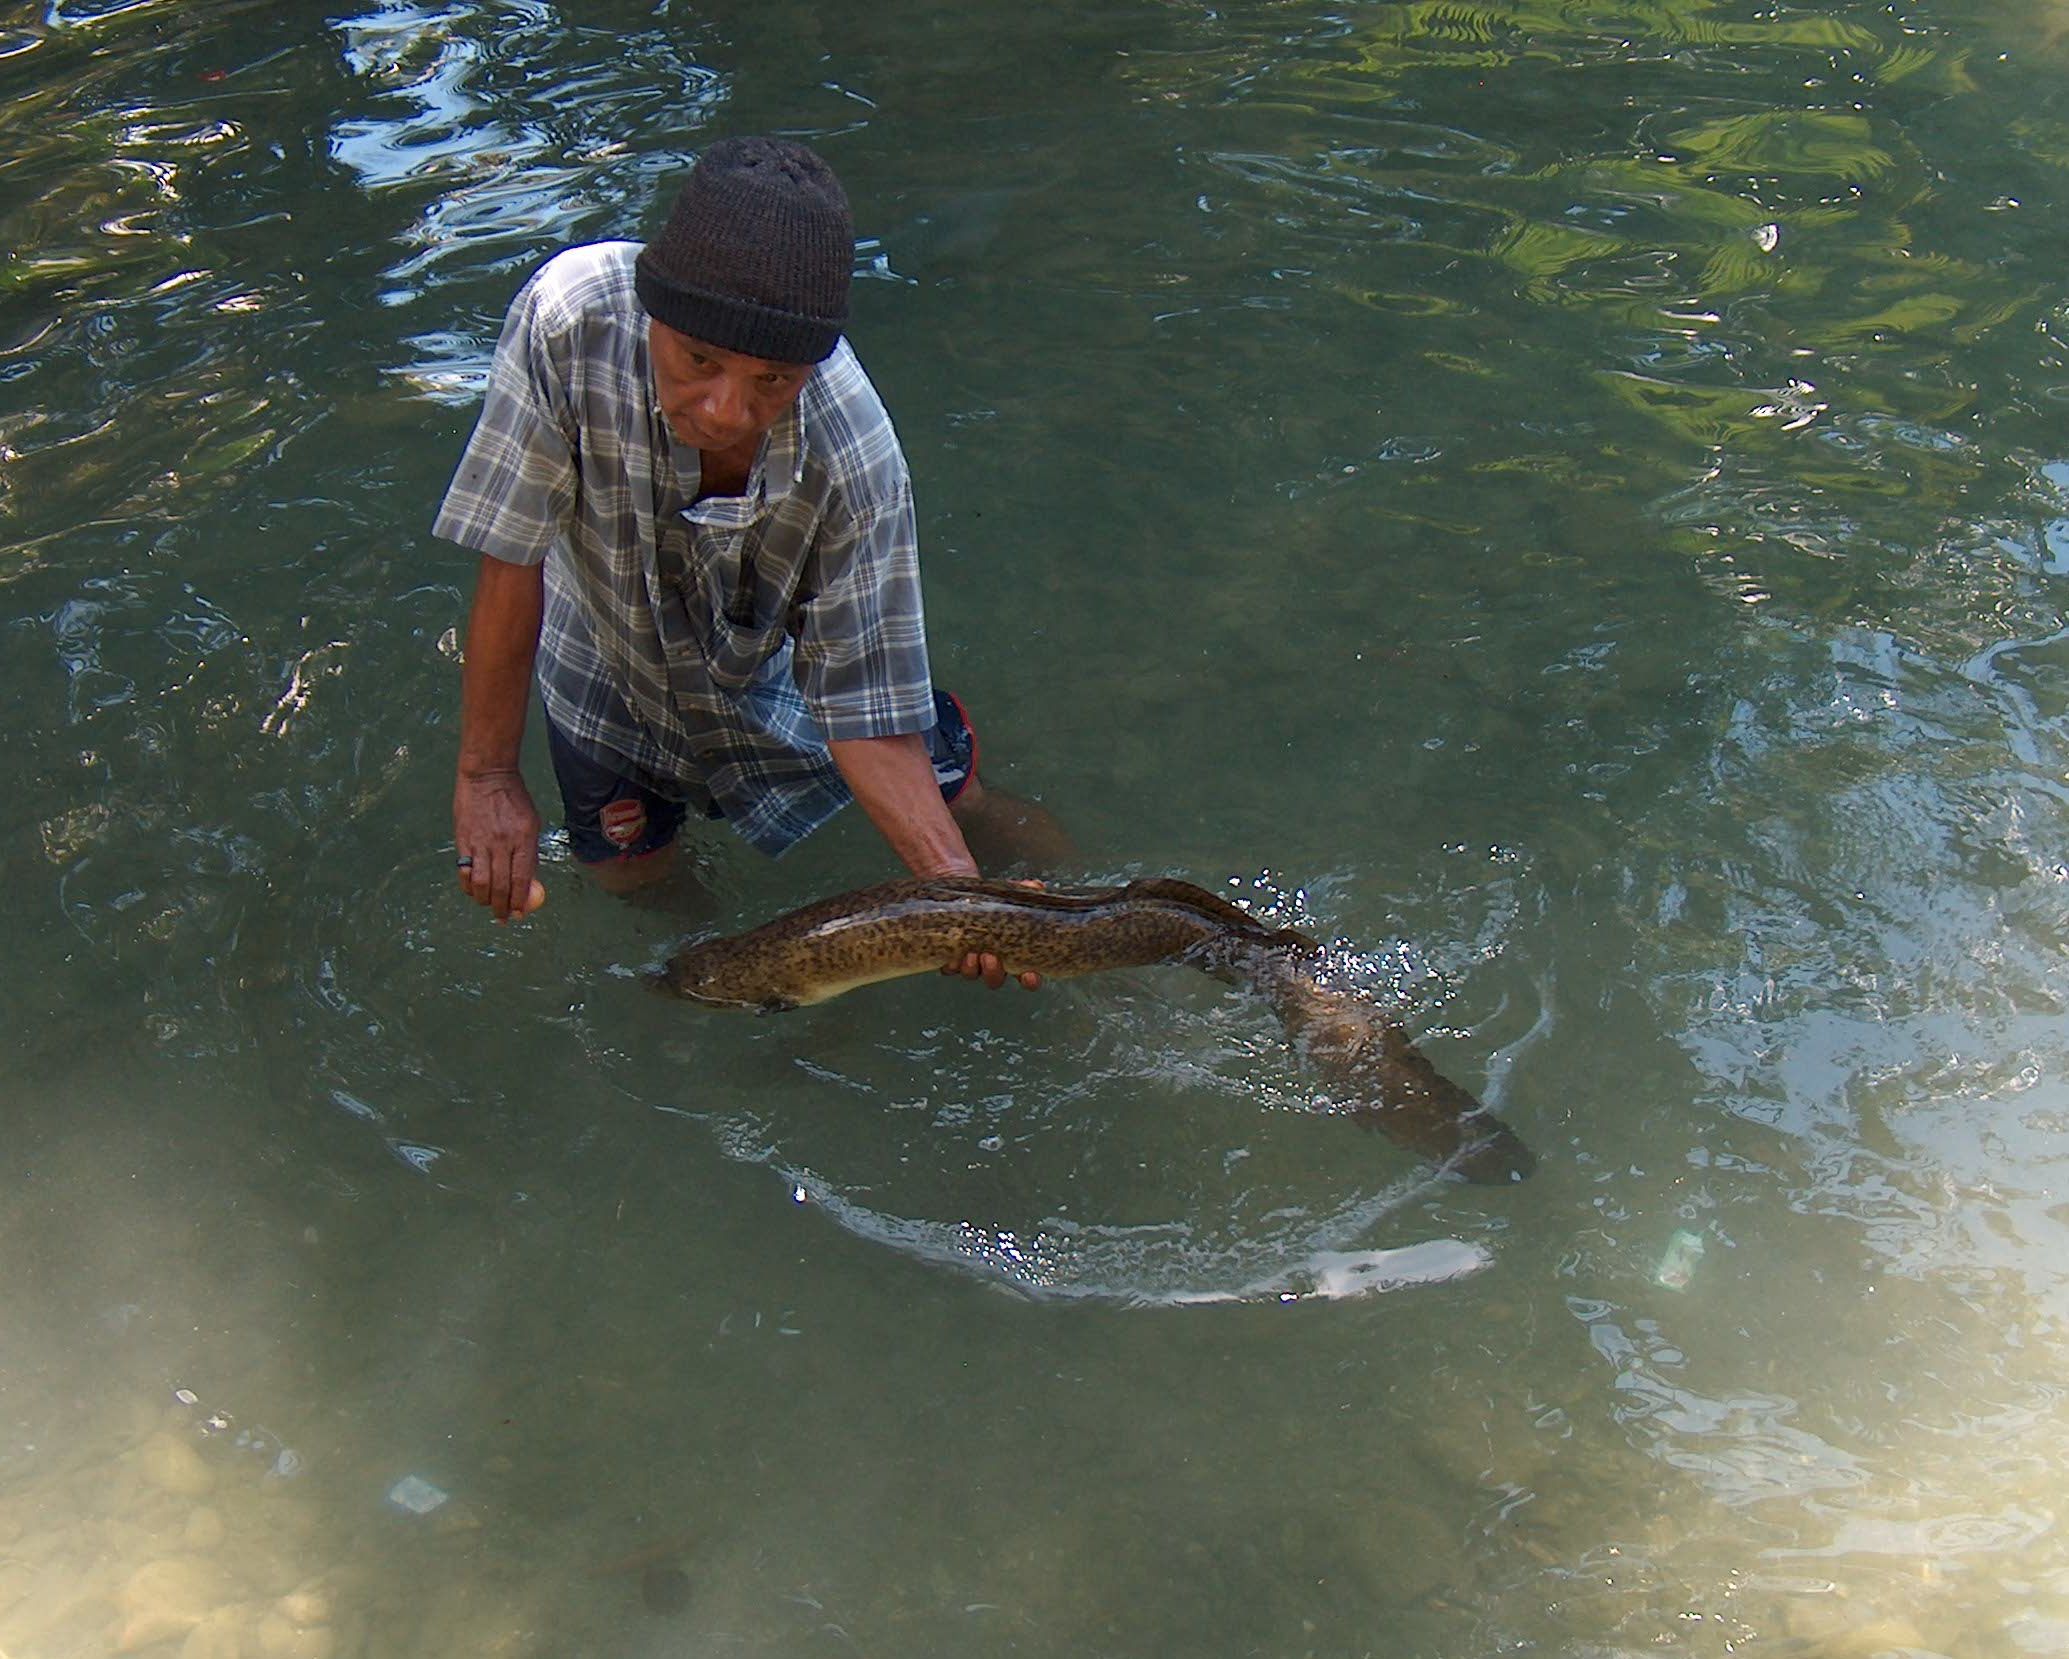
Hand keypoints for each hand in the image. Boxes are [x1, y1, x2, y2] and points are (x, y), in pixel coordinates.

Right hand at [454, 768, 544, 922]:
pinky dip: (467, 885)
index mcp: (523, 839)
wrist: (487, 775)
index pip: (522, 879)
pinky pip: (464, 869)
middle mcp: (501, 843)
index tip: (520, 914)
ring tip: (488, 906)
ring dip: (484, 900)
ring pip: (480, 882)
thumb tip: (528, 882)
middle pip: (501, 885)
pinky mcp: (463, 839)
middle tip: (504, 918)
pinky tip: (473, 891)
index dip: (520, 901)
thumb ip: (529, 852)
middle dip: (502, 907)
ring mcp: (480, 842)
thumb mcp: (531, 823)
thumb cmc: (514, 799)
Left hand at [942, 878, 1042, 991]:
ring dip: (972, 968)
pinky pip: (949, 968)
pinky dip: (952, 964)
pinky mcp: (948, 954)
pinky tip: (953, 956)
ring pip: (972, 974)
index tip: (1030, 976)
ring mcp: (969, 960)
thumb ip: (1023, 891)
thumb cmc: (986, 895)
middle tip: (991, 957)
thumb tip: (1036, 887)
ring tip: (972, 953)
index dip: (1029, 980)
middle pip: (995, 978)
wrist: (955, 886)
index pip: (1025, 975)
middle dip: (994, 972)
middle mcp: (990, 960)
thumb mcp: (1006, 891)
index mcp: (1011, 951)